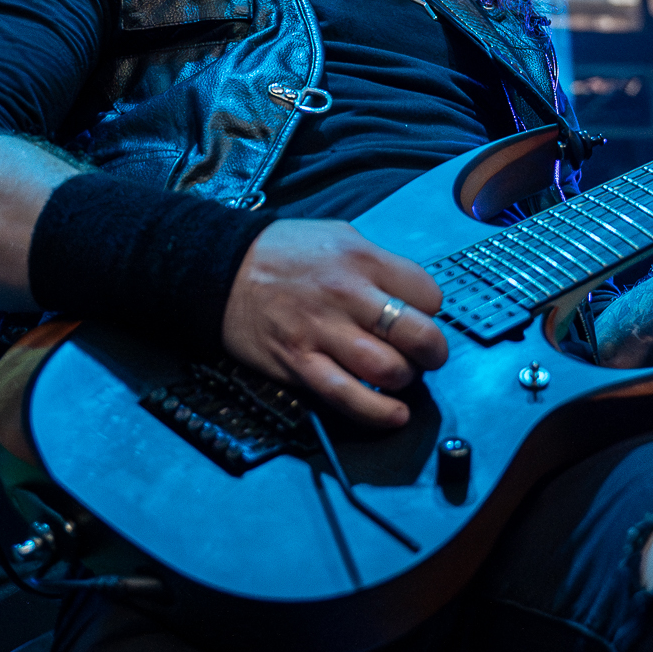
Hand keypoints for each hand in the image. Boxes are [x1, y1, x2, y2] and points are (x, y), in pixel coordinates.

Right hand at [222, 220, 447, 427]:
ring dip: (405, 381)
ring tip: (399, 377)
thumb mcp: (341, 236)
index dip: (431, 312)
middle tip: (424, 356)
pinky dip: (377, 412)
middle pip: (418, 335)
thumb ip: (379, 265)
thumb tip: (414, 299)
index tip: (420, 318)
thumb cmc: (285, 252)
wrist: (220, 267)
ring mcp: (322, 332)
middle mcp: (347, 295)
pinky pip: (347, 397)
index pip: (428, 295)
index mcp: (363, 259)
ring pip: (388, 370)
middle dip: (432, 353)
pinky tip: (393, 414)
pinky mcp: (299, 364)